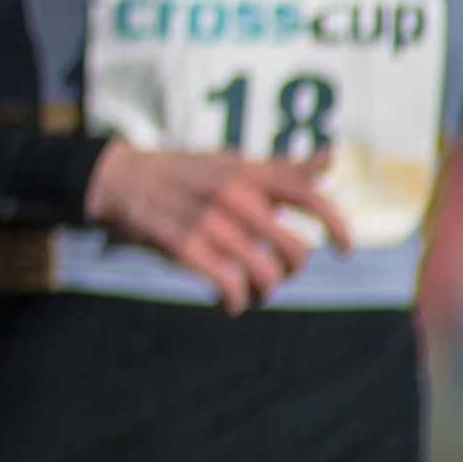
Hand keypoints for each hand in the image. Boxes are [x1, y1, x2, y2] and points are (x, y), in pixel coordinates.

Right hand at [83, 143, 345, 312]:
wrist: (118, 179)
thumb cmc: (182, 173)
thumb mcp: (230, 163)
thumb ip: (280, 168)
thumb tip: (330, 157)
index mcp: (248, 173)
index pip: (308, 197)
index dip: (336, 226)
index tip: (344, 251)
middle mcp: (234, 196)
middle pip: (292, 248)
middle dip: (291, 270)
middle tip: (277, 273)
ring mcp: (208, 222)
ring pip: (263, 273)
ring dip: (263, 292)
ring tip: (253, 294)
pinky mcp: (184, 246)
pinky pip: (227, 286)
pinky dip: (234, 302)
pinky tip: (228, 304)